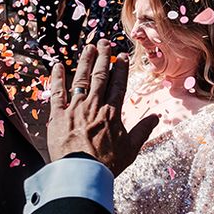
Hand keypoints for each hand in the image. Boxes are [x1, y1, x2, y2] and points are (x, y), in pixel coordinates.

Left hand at [46, 40, 158, 175]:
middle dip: (103, 57)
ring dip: (85, 61)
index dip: (120, 69)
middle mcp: (94, 105)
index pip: (117, 84)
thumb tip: (156, 117)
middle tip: (104, 42)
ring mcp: (75, 108)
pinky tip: (58, 65)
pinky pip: (57, 91)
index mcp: (112, 112)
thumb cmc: (107, 163)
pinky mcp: (58, 114)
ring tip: (88, 48)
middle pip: (100, 76)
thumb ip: (142, 130)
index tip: (121, 57)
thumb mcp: (131, 148)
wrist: (82, 171)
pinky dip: (57, 77)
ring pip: (81, 79)